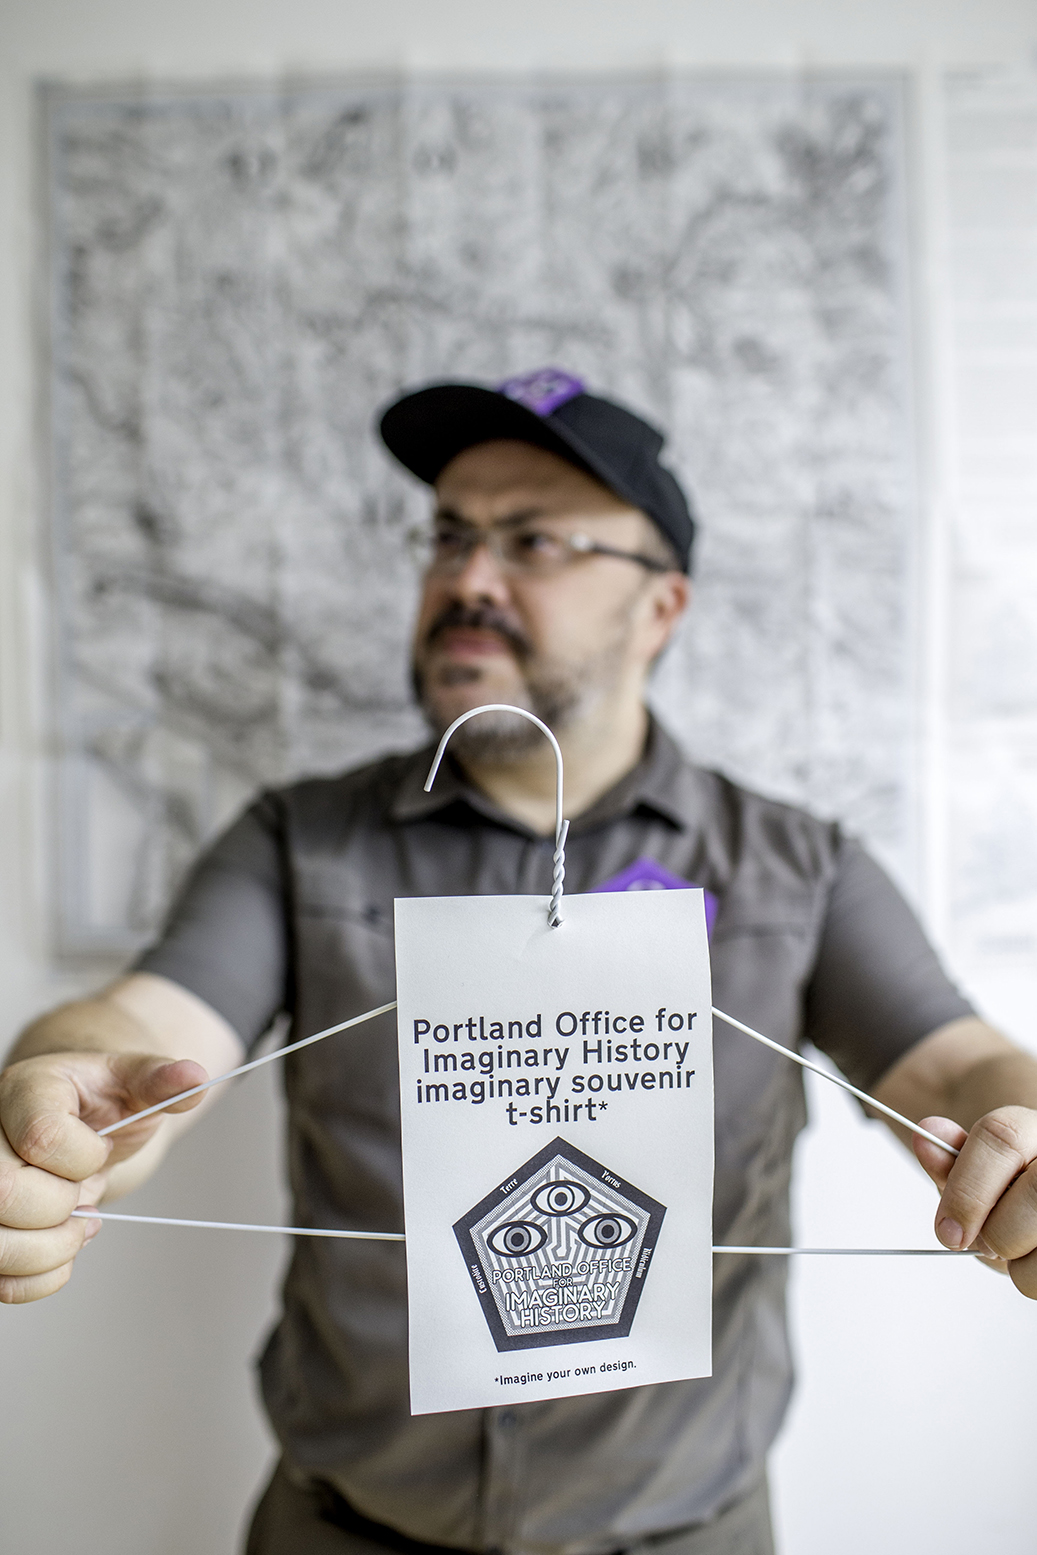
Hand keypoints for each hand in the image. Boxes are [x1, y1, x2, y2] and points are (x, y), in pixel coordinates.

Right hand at [0, 1051, 205, 1303]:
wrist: (79, 1123)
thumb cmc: (103, 1102)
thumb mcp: (135, 1082)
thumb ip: (160, 1080)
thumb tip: (194, 1075)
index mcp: (24, 1091)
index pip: (43, 1138)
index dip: (86, 1157)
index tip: (100, 1147)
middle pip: (6, 1194)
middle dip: (64, 1208)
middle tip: (85, 1194)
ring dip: (51, 1250)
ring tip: (77, 1225)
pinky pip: (0, 1280)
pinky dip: (40, 1278)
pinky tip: (62, 1248)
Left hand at [913, 1108, 1036, 1297]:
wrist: (1028, 1196)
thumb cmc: (1001, 1187)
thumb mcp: (973, 1172)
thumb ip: (950, 1161)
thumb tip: (928, 1137)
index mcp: (1030, 1127)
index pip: (1000, 1138)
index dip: (967, 1188)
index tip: (948, 1232)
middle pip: (1033, 1194)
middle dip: (998, 1231)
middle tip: (983, 1243)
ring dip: (1019, 1262)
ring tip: (1015, 1247)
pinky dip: (1031, 1276)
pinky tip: (1032, 1257)